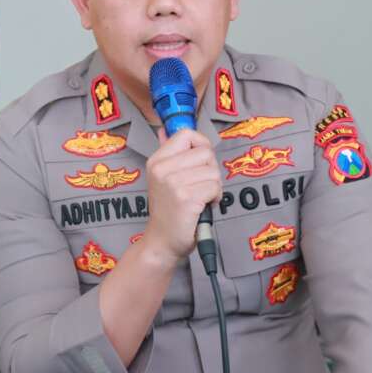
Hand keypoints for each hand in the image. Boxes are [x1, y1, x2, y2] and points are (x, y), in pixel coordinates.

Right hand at [141, 128, 222, 261]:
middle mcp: (162, 169)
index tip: (200, 161)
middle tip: (200, 185)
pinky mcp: (186, 198)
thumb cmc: (168, 211)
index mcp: (157, 161)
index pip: (186, 134)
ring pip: (213, 172)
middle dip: (210, 170)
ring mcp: (173, 183)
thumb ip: (168, 154)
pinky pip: (214, 187)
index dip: (201, 145)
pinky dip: (215, 198)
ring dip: (214, 187)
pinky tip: (203, 206)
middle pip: (205, 152)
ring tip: (201, 198)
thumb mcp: (161, 178)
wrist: (162, 242)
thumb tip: (165, 130)